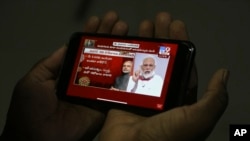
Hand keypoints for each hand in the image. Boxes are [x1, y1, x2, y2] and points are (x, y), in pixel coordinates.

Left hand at [1, 11, 128, 140]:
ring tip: (129, 34)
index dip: (91, 35)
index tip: (100, 21)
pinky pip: (117, 92)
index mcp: (67, 74)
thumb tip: (67, 44)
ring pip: (111, 71)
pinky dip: (127, 78)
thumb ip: (52, 63)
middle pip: (100, 57)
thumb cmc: (32, 109)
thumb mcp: (35, 80)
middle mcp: (83, 82)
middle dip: (109, 40)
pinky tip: (134, 61)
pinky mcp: (104, 107)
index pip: (83, 51)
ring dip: (121, 53)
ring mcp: (95, 94)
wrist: (40, 140)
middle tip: (120, 24)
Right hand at [98, 12, 228, 140]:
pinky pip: (126, 72)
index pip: (183, 66)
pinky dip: (126, 58)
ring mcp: (142, 94)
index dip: (181, 45)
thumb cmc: (165, 136)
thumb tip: (224, 73)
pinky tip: (126, 44)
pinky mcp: (124, 95)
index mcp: (181, 100)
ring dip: (145, 44)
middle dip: (162, 38)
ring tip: (142, 26)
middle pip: (163, 61)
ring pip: (144, 63)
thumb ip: (213, 98)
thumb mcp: (196, 119)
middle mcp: (162, 95)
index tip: (175, 26)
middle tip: (158, 20)